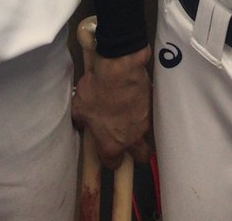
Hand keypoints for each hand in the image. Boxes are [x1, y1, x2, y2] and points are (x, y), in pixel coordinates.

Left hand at [72, 45, 151, 168]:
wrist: (119, 68)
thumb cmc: (96, 89)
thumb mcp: (78, 107)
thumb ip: (79, 120)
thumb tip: (78, 123)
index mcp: (111, 144)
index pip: (113, 163)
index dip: (109, 159)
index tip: (105, 150)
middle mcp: (131, 138)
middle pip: (141, 156)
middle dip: (136, 152)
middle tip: (127, 140)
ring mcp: (145, 122)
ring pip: (148, 134)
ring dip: (141, 129)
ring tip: (130, 115)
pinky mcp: (153, 106)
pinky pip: (152, 114)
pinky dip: (145, 110)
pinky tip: (136, 99)